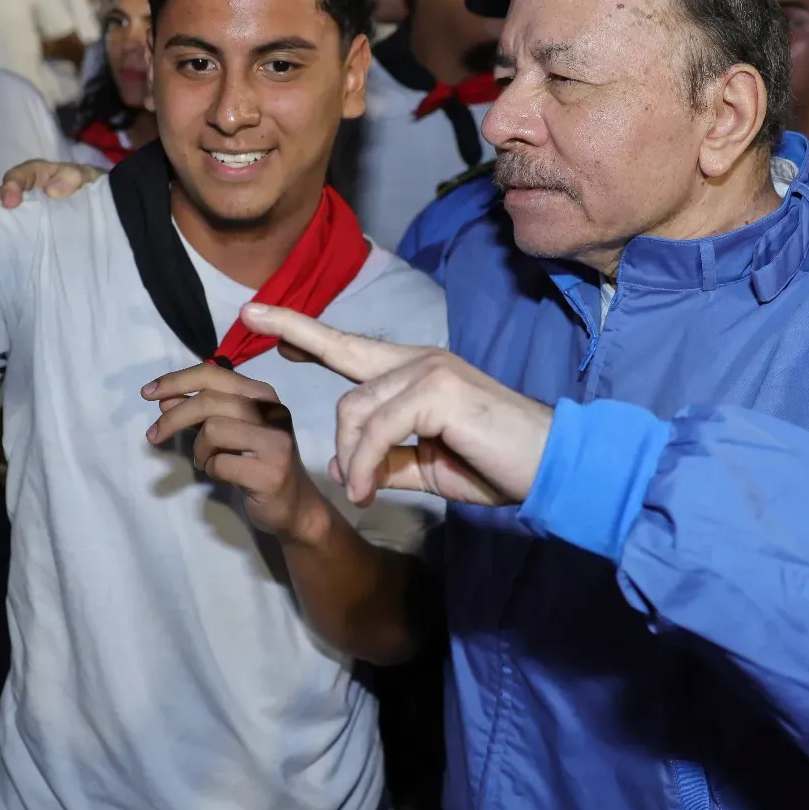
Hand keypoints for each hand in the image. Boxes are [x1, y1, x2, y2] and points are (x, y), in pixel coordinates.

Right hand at [0, 160, 103, 222]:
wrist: (105, 209)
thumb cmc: (91, 188)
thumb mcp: (86, 178)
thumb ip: (72, 179)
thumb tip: (52, 191)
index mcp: (37, 175)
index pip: (19, 176)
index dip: (12, 186)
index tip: (11, 202)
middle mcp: (23, 192)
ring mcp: (20, 213)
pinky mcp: (21, 231)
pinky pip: (2, 232)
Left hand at [143, 363, 328, 540]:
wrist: (295, 505)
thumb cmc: (258, 463)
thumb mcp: (231, 430)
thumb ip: (202, 412)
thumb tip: (164, 397)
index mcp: (263, 394)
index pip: (214, 374)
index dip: (176, 381)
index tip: (147, 393)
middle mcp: (273, 411)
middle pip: (208, 401)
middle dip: (173, 419)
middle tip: (154, 436)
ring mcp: (276, 441)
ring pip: (213, 430)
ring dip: (198, 450)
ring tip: (205, 462)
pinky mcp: (271, 472)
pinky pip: (220, 464)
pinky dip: (211, 470)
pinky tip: (220, 475)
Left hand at [238, 303, 552, 507]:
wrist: (550, 465)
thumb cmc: (494, 464)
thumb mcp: (425, 466)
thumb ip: (382, 460)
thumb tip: (341, 468)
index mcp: (416, 371)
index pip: (348, 343)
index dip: (301, 328)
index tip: (258, 314)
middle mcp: (419, 359)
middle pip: (344, 377)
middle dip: (317, 388)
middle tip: (300, 400)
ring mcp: (429, 369)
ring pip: (355, 411)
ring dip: (354, 461)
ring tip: (368, 495)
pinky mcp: (437, 390)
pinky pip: (376, 430)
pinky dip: (365, 464)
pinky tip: (369, 491)